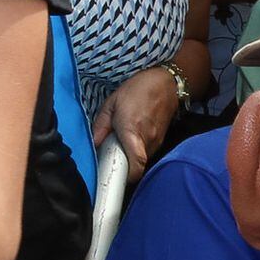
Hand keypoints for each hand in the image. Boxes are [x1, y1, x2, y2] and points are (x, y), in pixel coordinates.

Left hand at [93, 65, 182, 181]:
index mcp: (131, 131)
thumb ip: (101, 125)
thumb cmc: (137, 90)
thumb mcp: (112, 103)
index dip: (127, 176)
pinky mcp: (161, 140)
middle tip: (111, 153)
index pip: (136, 165)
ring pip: (142, 159)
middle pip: (136, 165)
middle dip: (123, 163)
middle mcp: (146, 140)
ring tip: (122, 140)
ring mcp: (156, 141)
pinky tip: (132, 136)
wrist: (165, 84)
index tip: (115, 175)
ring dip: (130, 155)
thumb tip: (94, 143)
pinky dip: (138, 149)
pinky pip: (147, 151)